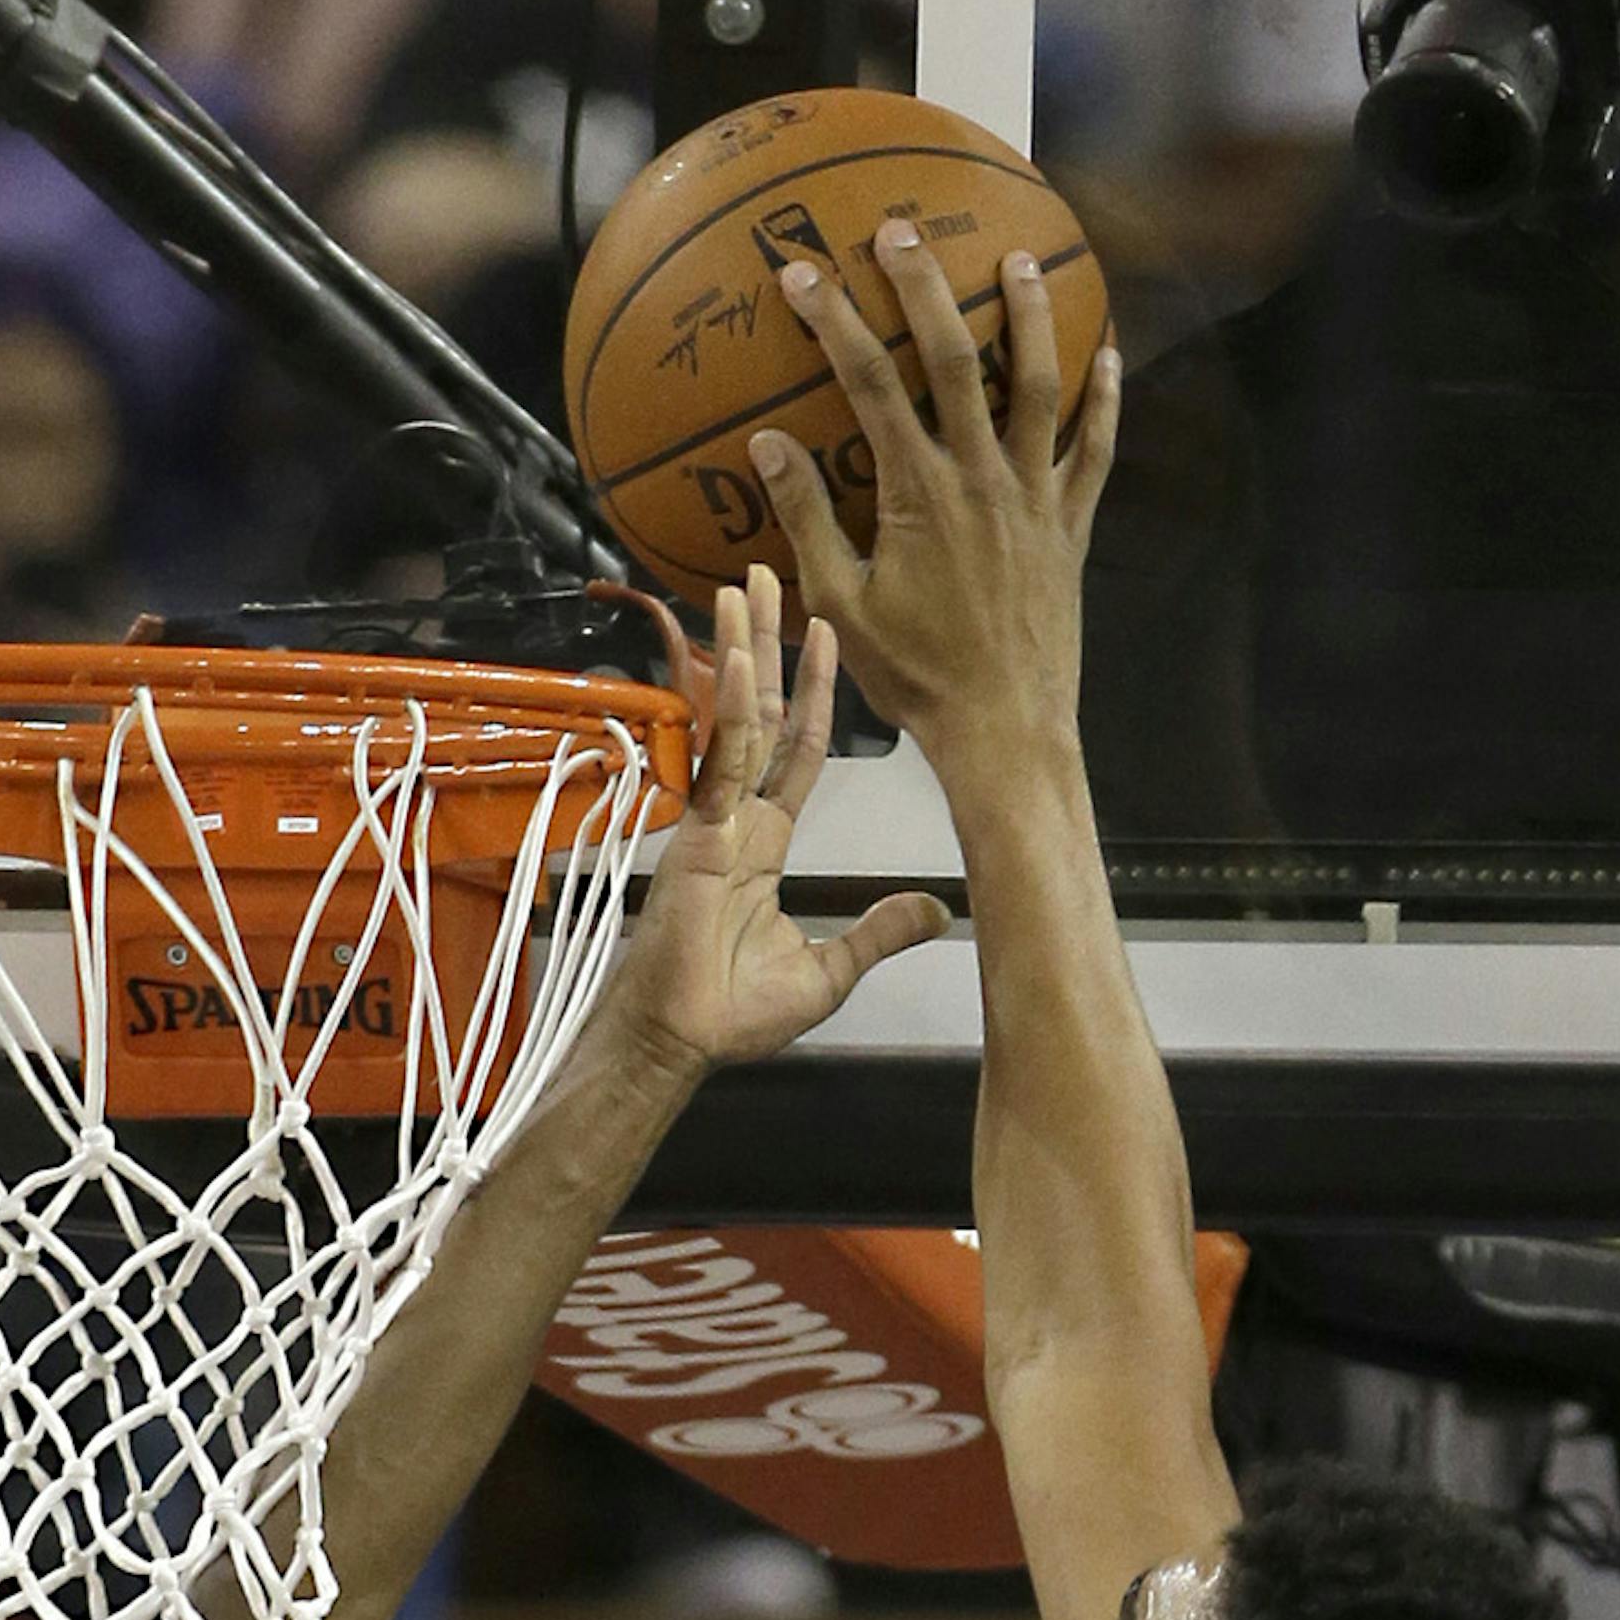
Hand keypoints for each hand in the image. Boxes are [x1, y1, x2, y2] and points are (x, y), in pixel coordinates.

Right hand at [616, 566, 947, 1076]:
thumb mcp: (830, 971)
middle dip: (762, 645)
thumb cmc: (735, 1013)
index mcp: (766, 841)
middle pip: (758, 714)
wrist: (685, 1041)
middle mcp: (738, 818)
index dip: (813, 694)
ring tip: (740, 588)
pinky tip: (739, 659)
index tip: (825, 636)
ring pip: (734, 720)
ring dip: (739, 651)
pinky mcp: (696, 833)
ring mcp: (714, 820)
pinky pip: (720, 759)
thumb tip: (935, 912)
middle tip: (762, 578)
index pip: (797, 749)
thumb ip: (878, 933)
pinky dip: (730, 709)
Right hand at [749, 227, 1120, 784]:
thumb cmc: (918, 679)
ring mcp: (1033, 498)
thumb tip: (769, 447)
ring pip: (1037, 384)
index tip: (802, 275)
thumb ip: (808, 521)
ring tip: (1019, 261)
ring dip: (1029, 316)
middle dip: (924, 286)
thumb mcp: (844, 606)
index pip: (868, 383)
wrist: (1004, 731)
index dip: (833, 321)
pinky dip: (1104, 400)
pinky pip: (1094, 450)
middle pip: (954, 357)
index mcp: (919, 493)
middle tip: (901, 230)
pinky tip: (1108, 355)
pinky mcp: (1071, 526)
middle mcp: (981, 478)